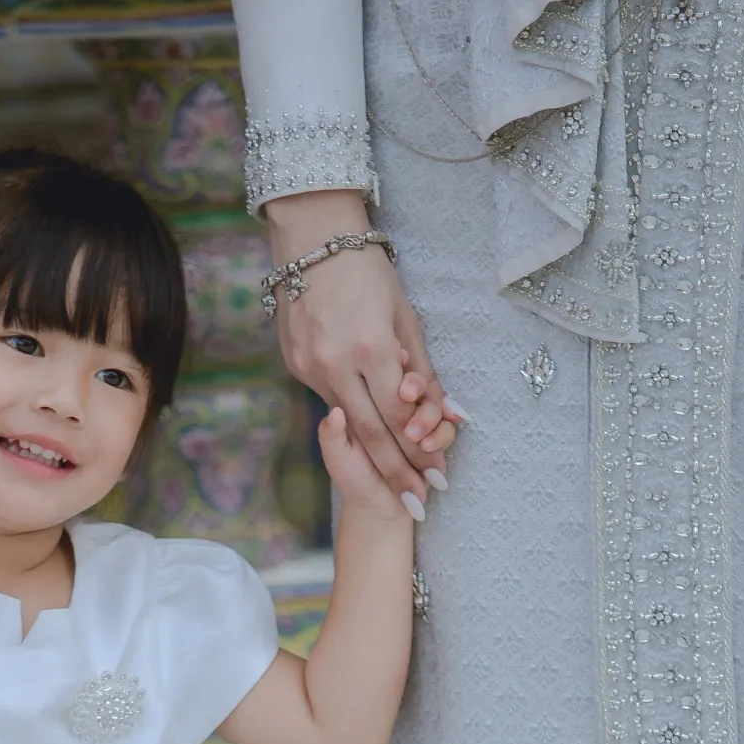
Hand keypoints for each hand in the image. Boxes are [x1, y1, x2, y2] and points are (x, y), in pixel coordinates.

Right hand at [264, 190, 463, 513]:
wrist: (309, 239)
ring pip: (346, 423)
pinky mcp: (295, 364)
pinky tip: (366, 440)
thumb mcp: (404, 316)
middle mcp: (336, 364)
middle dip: (396, 473)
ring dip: (373, 457)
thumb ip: (423, 369)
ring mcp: (310, 367)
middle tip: (417, 504)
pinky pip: (329, 400)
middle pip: (370, 434)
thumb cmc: (367, 271)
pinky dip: (351, 423)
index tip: (435, 479)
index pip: (398, 417)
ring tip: (395, 485)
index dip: (418, 454)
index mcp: (370, 348)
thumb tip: (449, 412)